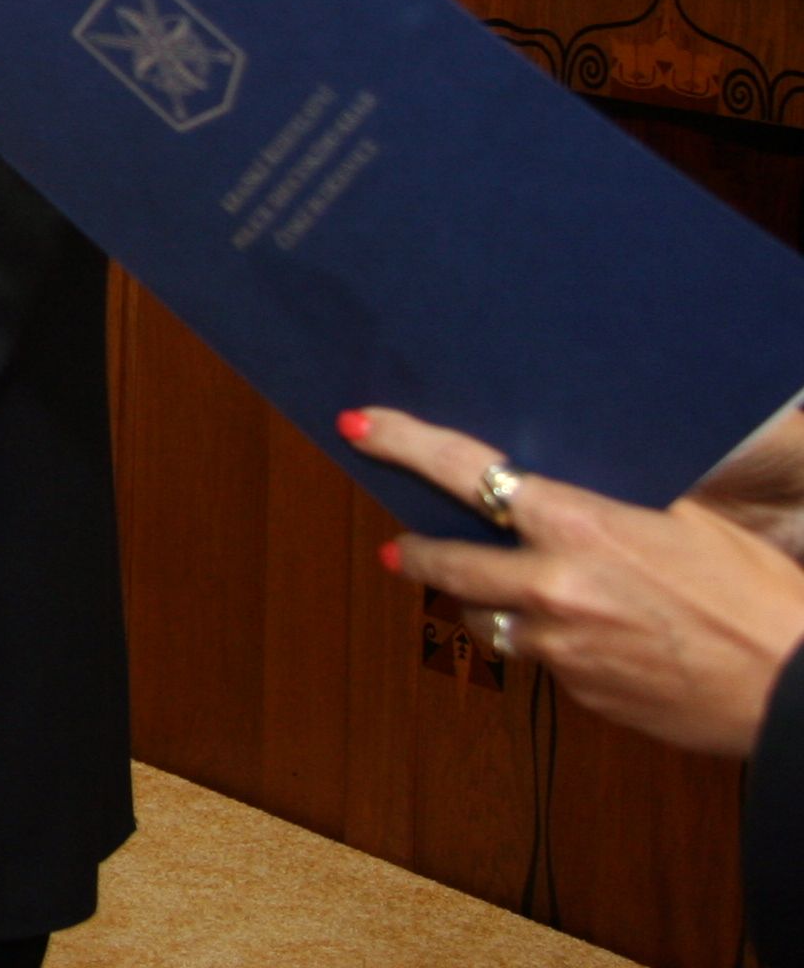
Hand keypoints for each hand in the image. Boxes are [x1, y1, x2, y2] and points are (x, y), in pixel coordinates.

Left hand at [352, 406, 803, 757]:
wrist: (795, 689)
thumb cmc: (756, 596)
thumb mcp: (685, 519)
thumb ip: (613, 500)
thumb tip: (563, 480)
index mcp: (579, 525)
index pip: (464, 469)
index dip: (403, 443)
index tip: (359, 425)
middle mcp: (553, 585)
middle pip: (443, 561)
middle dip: (417, 550)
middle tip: (405, 543)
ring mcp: (560, 647)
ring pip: (484, 619)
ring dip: (483, 602)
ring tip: (502, 591)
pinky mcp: (578, 692)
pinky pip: (540, 659)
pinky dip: (547, 642)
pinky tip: (586, 634)